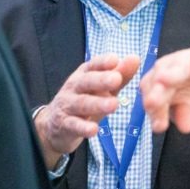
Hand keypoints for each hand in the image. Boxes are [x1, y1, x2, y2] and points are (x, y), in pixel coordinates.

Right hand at [35, 54, 139, 168]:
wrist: (54, 125)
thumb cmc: (85, 100)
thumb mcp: (103, 87)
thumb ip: (120, 74)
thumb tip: (135, 58)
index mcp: (84, 74)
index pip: (93, 65)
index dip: (103, 62)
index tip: (115, 59)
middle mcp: (74, 87)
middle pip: (86, 82)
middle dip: (101, 80)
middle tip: (117, 79)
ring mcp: (67, 105)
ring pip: (81, 103)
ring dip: (97, 104)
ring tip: (114, 104)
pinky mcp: (64, 124)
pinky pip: (74, 125)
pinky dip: (83, 128)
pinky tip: (94, 130)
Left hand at [140, 46, 189, 133]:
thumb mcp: (188, 107)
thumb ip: (183, 115)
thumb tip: (185, 128)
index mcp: (156, 82)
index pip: (150, 96)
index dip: (155, 112)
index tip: (159, 126)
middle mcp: (167, 69)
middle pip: (158, 80)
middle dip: (155, 93)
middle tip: (151, 104)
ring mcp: (185, 61)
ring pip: (177, 68)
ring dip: (171, 74)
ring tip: (163, 80)